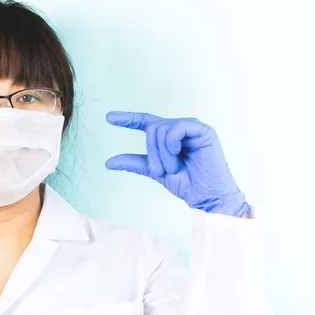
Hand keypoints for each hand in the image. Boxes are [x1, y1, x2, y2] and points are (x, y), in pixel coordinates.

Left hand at [105, 111, 250, 217]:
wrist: (205, 197)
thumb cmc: (185, 184)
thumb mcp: (154, 171)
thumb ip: (134, 163)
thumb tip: (108, 162)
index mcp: (168, 137)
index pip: (145, 122)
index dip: (127, 118)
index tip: (108, 117)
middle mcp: (179, 128)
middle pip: (151, 128)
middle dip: (151, 152)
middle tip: (160, 171)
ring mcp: (191, 128)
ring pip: (161, 129)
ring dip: (162, 154)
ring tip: (173, 168)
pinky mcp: (203, 130)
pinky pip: (176, 129)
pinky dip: (171, 145)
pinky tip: (178, 155)